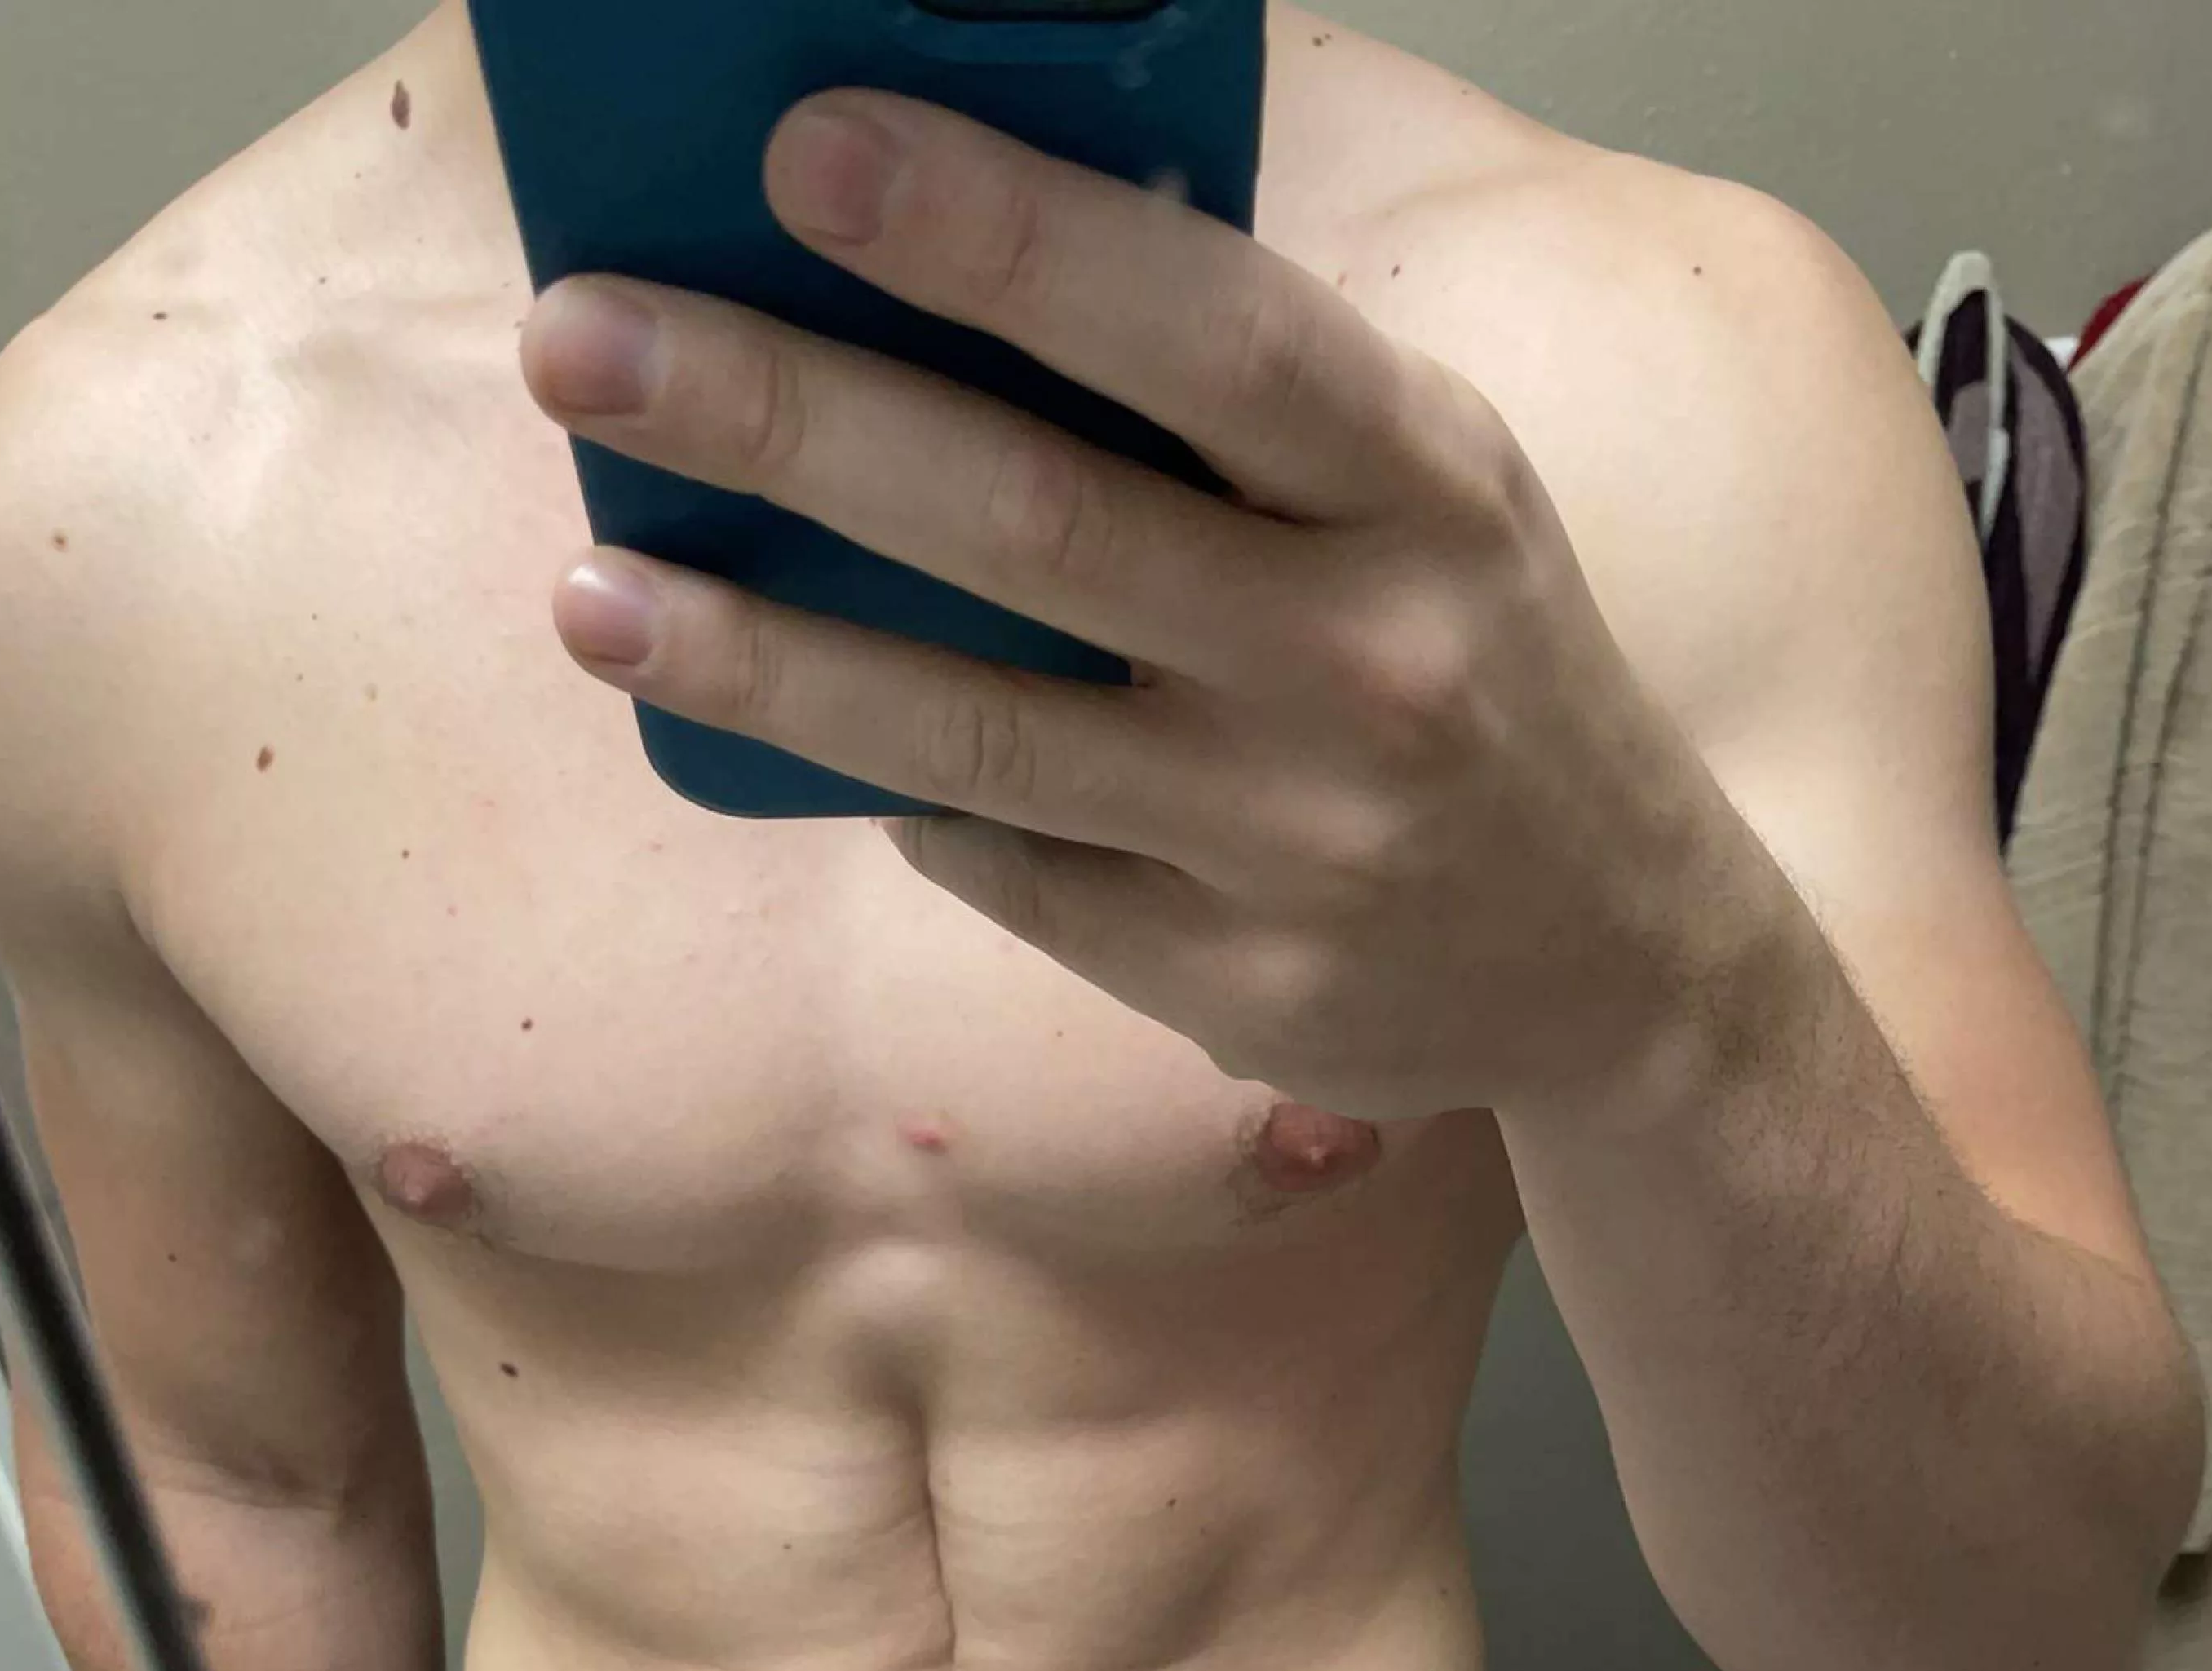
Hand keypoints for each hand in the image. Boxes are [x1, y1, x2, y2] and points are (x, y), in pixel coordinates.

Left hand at [519, 93, 1702, 1123]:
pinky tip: (758, 731)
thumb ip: (1250, 399)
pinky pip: (1006, 871)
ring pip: (979, 736)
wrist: (1625, 966)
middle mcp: (1365, 663)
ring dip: (761, 658)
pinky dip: (880, 795)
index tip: (801, 145)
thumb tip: (968, 270)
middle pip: (1038, 527)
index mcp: (1426, 487)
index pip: (1205, 334)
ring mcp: (1292, 846)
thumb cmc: (1487, 668)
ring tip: (592, 596)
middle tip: (586, 343)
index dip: (1002, 237)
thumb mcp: (1436, 492)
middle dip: (790, 419)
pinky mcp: (1229, 985)